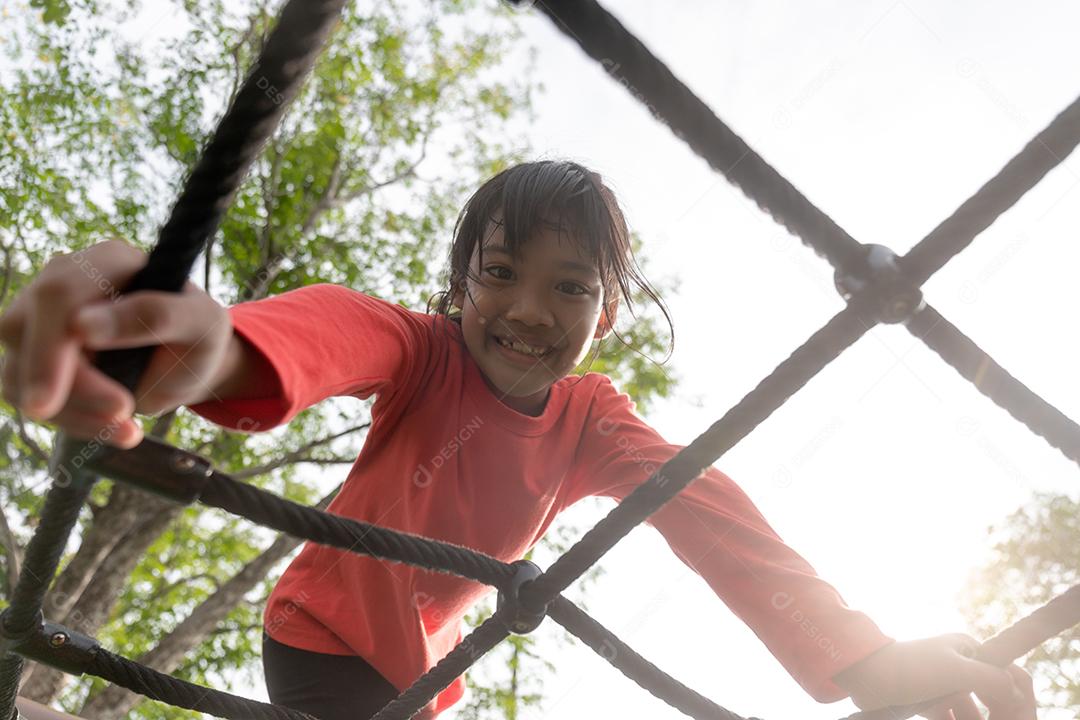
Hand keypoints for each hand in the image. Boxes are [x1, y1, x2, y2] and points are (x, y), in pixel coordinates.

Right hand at [0, 239, 234, 447]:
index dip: (49, 348)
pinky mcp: (34, 355)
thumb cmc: (199, 336)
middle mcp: (65, 281)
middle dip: (68, 388)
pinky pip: (23, 393)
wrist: (188, 365)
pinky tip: (115, 428)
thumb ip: (156, 315)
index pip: (57, 295)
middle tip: (122, 415)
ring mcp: (42, 318)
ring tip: (128, 427)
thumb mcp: (201, 323)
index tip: (52, 399)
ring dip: (71, 411)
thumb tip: (82, 325)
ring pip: (16, 370)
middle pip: (24, 332)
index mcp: (108, 261)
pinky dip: (70, 419)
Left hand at [833, 633, 1035, 719]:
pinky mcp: (926, 698)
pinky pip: (947, 715)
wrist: (866, 675)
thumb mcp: (956, 670)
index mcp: (967, 649)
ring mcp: (942, 682)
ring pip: (968, 709)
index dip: (1011, 696)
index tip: (1009, 715)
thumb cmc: (911, 667)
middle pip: (987, 694)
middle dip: (992, 713)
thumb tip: (1016, 691)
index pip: (1003, 672)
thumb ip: (990, 678)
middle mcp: (958, 663)